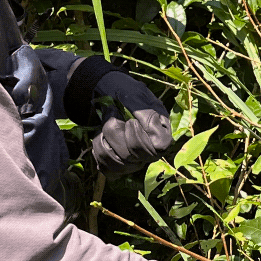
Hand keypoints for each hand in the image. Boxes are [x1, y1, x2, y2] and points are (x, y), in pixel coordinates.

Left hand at [36, 49, 172, 174]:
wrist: (101, 91)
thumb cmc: (120, 89)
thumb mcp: (133, 94)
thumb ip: (146, 113)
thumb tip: (158, 136)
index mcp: (161, 127)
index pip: (160, 147)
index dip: (141, 139)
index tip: (130, 121)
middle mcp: (151, 146)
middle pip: (136, 157)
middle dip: (116, 135)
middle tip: (111, 115)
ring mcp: (136, 158)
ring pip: (120, 165)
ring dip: (104, 143)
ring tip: (103, 125)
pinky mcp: (120, 164)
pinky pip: (109, 170)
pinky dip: (99, 153)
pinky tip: (100, 139)